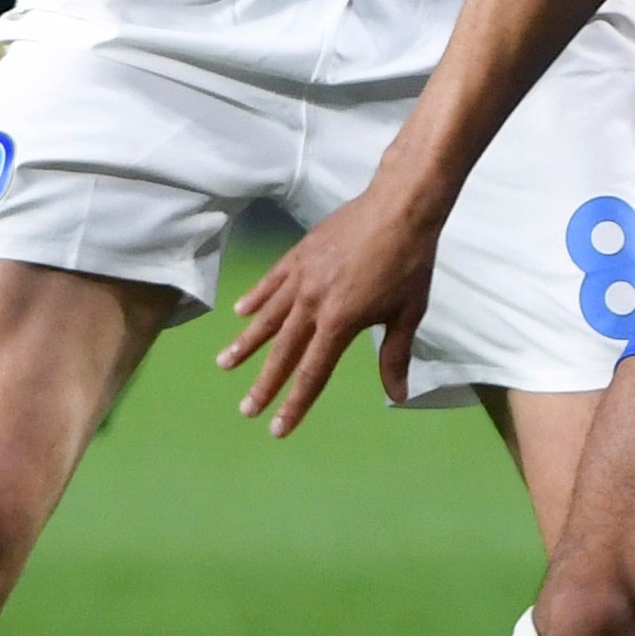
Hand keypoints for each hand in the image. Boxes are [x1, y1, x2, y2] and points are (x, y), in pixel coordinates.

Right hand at [215, 171, 449, 439]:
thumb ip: (394, 356)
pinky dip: (255, 298)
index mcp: (340, 322)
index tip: (278, 428)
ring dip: (246, 343)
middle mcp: (313, 303)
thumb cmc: (409, 263)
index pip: (312, 373)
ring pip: (267, 317)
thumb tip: (398, 396)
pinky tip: (240, 311)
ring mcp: (302, 277)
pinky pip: (271, 282)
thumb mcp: (407, 313)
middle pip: (283, 352)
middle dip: (264, 384)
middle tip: (246, 409)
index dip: (294, 404)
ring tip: (225, 364)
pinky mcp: (299, 254)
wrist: (399, 207)